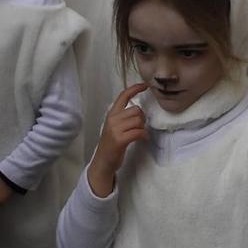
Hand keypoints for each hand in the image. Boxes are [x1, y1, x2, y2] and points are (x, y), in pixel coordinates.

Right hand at [90, 82, 150, 197]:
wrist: (103, 162)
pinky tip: (143, 139)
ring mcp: (115, 129)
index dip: (135, 89)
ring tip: (140, 134)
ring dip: (143, 127)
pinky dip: (144, 135)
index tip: (145, 85)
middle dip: (142, 118)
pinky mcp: (120, 139)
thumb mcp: (114, 127)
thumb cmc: (111, 145)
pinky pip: (139, 132)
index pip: (123, 96)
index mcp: (111, 114)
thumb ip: (123, 117)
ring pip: (138, 120)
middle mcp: (112, 119)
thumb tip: (139, 111)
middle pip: (136, 110)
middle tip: (140, 127)